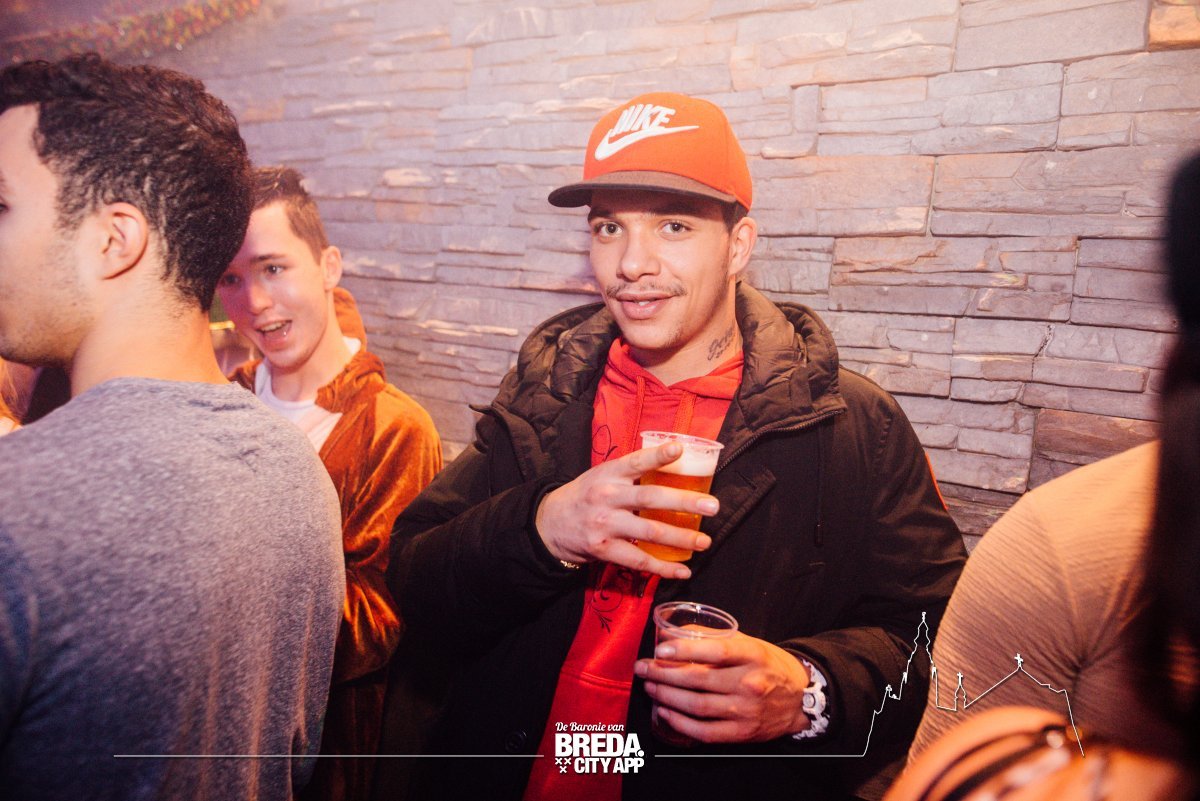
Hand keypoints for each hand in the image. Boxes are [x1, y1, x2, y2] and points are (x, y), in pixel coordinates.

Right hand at [534, 441, 718, 578]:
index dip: (658, 456)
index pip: (636, 461)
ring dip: (680, 538)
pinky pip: (637, 560)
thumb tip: (675, 463)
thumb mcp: (602, 475)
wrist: (549, 524)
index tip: (680, 449)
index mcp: (609, 474)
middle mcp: (606, 496)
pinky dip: (662, 567)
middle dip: (684, 503)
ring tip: (704, 541)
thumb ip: (631, 472)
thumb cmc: (585, 496)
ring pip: (648, 532)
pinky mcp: (602, 549)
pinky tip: (682, 570)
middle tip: (712, 506)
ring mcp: (604, 524)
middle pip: (650, 499)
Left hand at [634, 633, 811, 741]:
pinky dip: (680, 723)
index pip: (716, 651)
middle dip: (663, 674)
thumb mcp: (749, 643)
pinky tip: (665, 712)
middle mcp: (749, 683)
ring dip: (666, 697)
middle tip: (642, 668)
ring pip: (696, 706)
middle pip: (698, 680)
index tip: (660, 650)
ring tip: (650, 687)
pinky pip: (704, 731)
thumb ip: (716, 637)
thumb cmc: (768, 665)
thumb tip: (678, 633)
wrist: (800, 698)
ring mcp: (746, 711)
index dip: (685, 650)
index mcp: (752, 655)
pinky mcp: (741, 733)